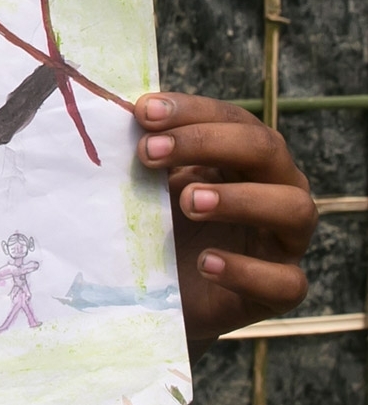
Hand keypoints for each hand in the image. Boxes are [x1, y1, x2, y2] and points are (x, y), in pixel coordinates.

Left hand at [135, 92, 316, 347]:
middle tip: (149, 153)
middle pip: (266, 149)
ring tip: (188, 202)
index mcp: (246, 155)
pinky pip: (286, 281)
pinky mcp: (280, 291)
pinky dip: (247, 271)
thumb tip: (110, 114)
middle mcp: (277, 188)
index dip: (190, 111)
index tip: (143, 112)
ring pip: (294, 208)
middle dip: (205, 144)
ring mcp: (284, 240)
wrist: (160, 293)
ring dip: (240, 199)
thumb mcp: (151, 184)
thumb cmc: (159, 223)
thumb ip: (145, 152)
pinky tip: (207, 262)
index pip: (232, 119)